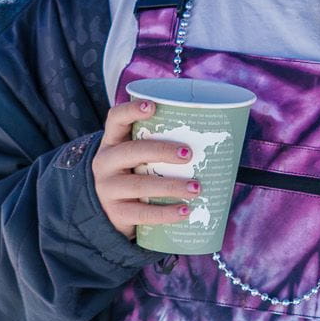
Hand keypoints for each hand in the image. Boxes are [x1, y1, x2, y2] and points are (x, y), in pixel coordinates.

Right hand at [90, 98, 198, 237]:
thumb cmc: (134, 174)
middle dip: (161, 151)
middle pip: (131, 151)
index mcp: (113, 142)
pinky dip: (166, 213)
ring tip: (196, 188)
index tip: (152, 106)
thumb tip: (214, 140)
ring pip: (139, 185)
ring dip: (171, 186)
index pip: (115, 119)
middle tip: (188, 154)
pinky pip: (142, 214)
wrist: (107, 212)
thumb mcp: (137, 157)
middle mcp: (105, 163)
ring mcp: (108, 189)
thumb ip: (159, 145)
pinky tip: (185, 212)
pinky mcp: (116, 214)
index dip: (130, 110)